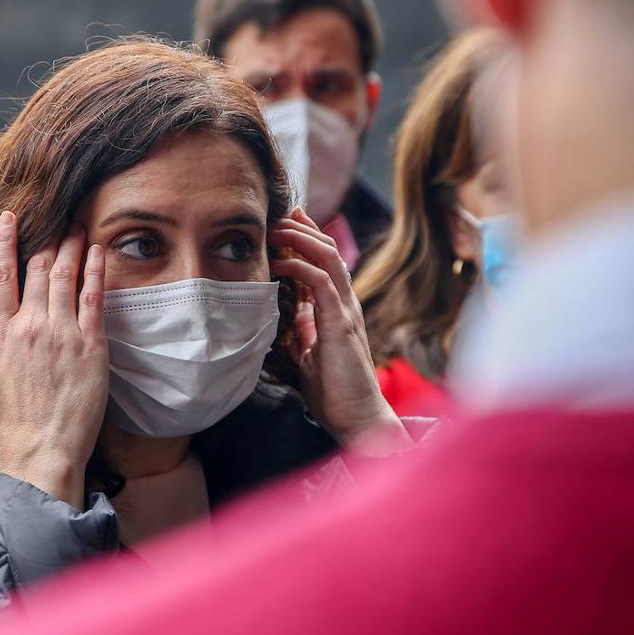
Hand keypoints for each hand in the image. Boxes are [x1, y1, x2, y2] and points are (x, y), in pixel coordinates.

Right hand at [0, 212, 108, 507]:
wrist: (43, 448)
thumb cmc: (13, 420)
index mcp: (4, 334)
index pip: (1, 277)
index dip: (5, 243)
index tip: (9, 218)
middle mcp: (32, 327)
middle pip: (38, 270)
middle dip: (47, 239)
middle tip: (57, 216)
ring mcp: (62, 333)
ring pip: (66, 277)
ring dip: (72, 246)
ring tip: (78, 225)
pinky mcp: (91, 344)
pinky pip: (93, 298)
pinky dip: (96, 271)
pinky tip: (98, 251)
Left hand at [269, 207, 407, 451]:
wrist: (357, 419)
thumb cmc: (335, 393)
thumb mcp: (311, 355)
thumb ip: (305, 331)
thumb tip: (292, 314)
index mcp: (338, 310)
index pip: (325, 263)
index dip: (308, 239)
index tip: (287, 222)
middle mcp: (345, 304)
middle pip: (328, 251)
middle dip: (304, 229)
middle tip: (280, 215)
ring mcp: (346, 312)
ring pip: (328, 259)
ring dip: (301, 239)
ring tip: (276, 230)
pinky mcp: (341, 323)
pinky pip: (322, 283)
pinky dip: (300, 267)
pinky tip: (280, 263)